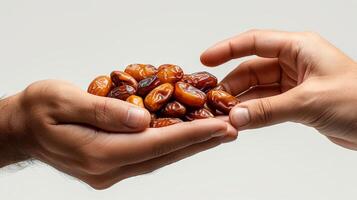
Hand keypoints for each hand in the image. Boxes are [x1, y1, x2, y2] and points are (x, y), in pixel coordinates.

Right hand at [0, 80, 236, 188]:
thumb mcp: (64, 101)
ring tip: (218, 132)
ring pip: (160, 157)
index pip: (156, 144)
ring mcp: (110, 170)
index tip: (221, 126)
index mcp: (98, 153)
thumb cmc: (38, 110)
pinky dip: (170, 144)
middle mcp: (108, 168)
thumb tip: (143, 119)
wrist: (21, 128)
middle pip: (164, 154)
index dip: (191, 134)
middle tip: (231, 129)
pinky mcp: (111, 164)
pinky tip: (186, 135)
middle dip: (200, 141)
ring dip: (190, 144)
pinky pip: (148, 155)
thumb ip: (104, 110)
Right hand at [201, 29, 356, 149]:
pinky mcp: (296, 102)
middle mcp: (294, 62)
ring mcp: (294, 83)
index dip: (227, 49)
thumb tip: (235, 117)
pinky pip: (267, 105)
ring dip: (241, 102)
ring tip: (223, 115)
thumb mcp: (308, 102)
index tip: (205, 59)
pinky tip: (241, 122)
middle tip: (213, 101)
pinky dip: (254, 114)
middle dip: (232, 85)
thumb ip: (268, 110)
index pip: (254, 42)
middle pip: (251, 69)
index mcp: (299, 47)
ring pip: (258, 89)